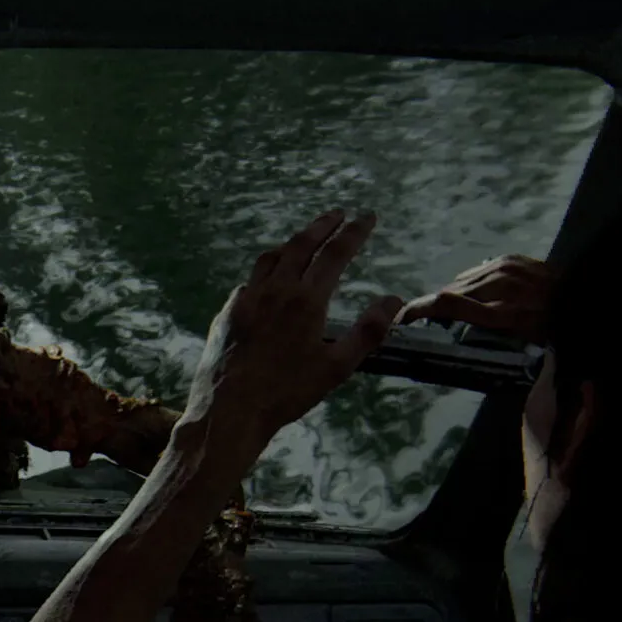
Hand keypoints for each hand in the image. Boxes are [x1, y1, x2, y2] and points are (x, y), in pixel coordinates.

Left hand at [182, 210, 401, 446]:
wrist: (229, 408)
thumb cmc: (287, 392)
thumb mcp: (337, 367)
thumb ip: (368, 331)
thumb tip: (394, 300)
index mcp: (306, 300)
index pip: (335, 253)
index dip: (354, 232)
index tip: (367, 216)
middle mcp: (275, 289)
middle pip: (301, 244)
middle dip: (322, 225)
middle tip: (338, 213)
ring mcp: (246, 298)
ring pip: (271, 257)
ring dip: (292, 242)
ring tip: (305, 238)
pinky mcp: (227, 311)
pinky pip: (250, 280)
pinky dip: (266, 270)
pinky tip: (268, 279)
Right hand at [398, 254, 556, 344]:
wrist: (586, 300)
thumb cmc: (553, 330)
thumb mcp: (522, 341)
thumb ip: (487, 332)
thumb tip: (454, 327)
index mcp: (501, 312)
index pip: (448, 303)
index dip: (420, 309)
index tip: (400, 318)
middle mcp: (499, 285)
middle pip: (450, 291)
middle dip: (431, 305)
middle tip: (418, 320)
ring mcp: (505, 268)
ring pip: (462, 281)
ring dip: (450, 295)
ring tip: (444, 310)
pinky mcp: (511, 259)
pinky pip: (479, 271)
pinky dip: (469, 283)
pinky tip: (471, 293)